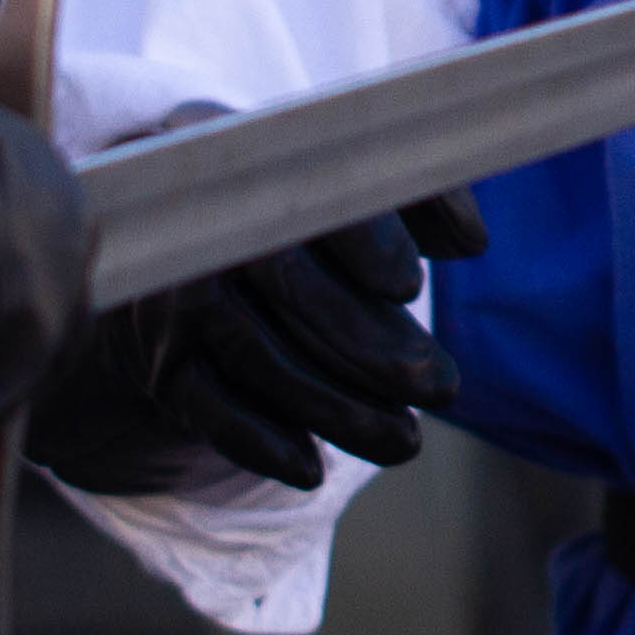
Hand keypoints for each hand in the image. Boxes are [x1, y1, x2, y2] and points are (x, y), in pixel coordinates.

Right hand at [28, 120, 483, 495]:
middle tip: (442, 388)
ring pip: (260, 358)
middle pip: (291, 287)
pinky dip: (257, 443)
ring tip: (406, 441)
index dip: (363, 240)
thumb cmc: (299, 209)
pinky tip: (310, 471)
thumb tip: (470, 243)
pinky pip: (207, 408)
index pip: (312, 194)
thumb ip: (421, 197)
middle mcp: (209, 226)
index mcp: (261, 163)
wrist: (184, 238)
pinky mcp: (164, 362)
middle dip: (371, 346)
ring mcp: (176, 299)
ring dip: (337, 410)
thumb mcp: (354, 183)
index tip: (408, 286)